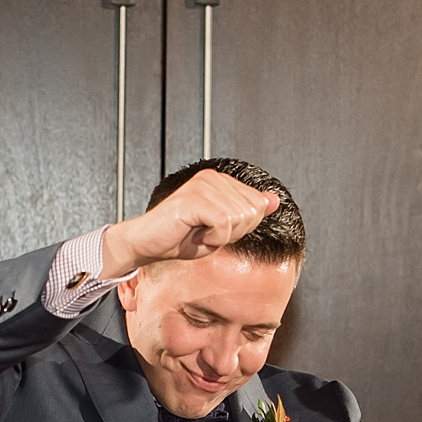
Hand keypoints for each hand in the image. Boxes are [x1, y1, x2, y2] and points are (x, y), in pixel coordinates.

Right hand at [99, 168, 280, 277]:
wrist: (146, 244)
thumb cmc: (179, 238)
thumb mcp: (223, 227)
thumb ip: (249, 212)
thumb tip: (274, 200)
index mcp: (221, 180)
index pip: (258, 205)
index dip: (241, 227)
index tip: (215, 230)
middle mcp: (213, 177)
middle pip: (253, 211)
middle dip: (234, 232)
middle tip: (206, 233)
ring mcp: (203, 185)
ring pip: (239, 218)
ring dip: (221, 236)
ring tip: (199, 233)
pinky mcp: (194, 198)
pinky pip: (224, 224)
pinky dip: (213, 238)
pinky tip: (195, 234)